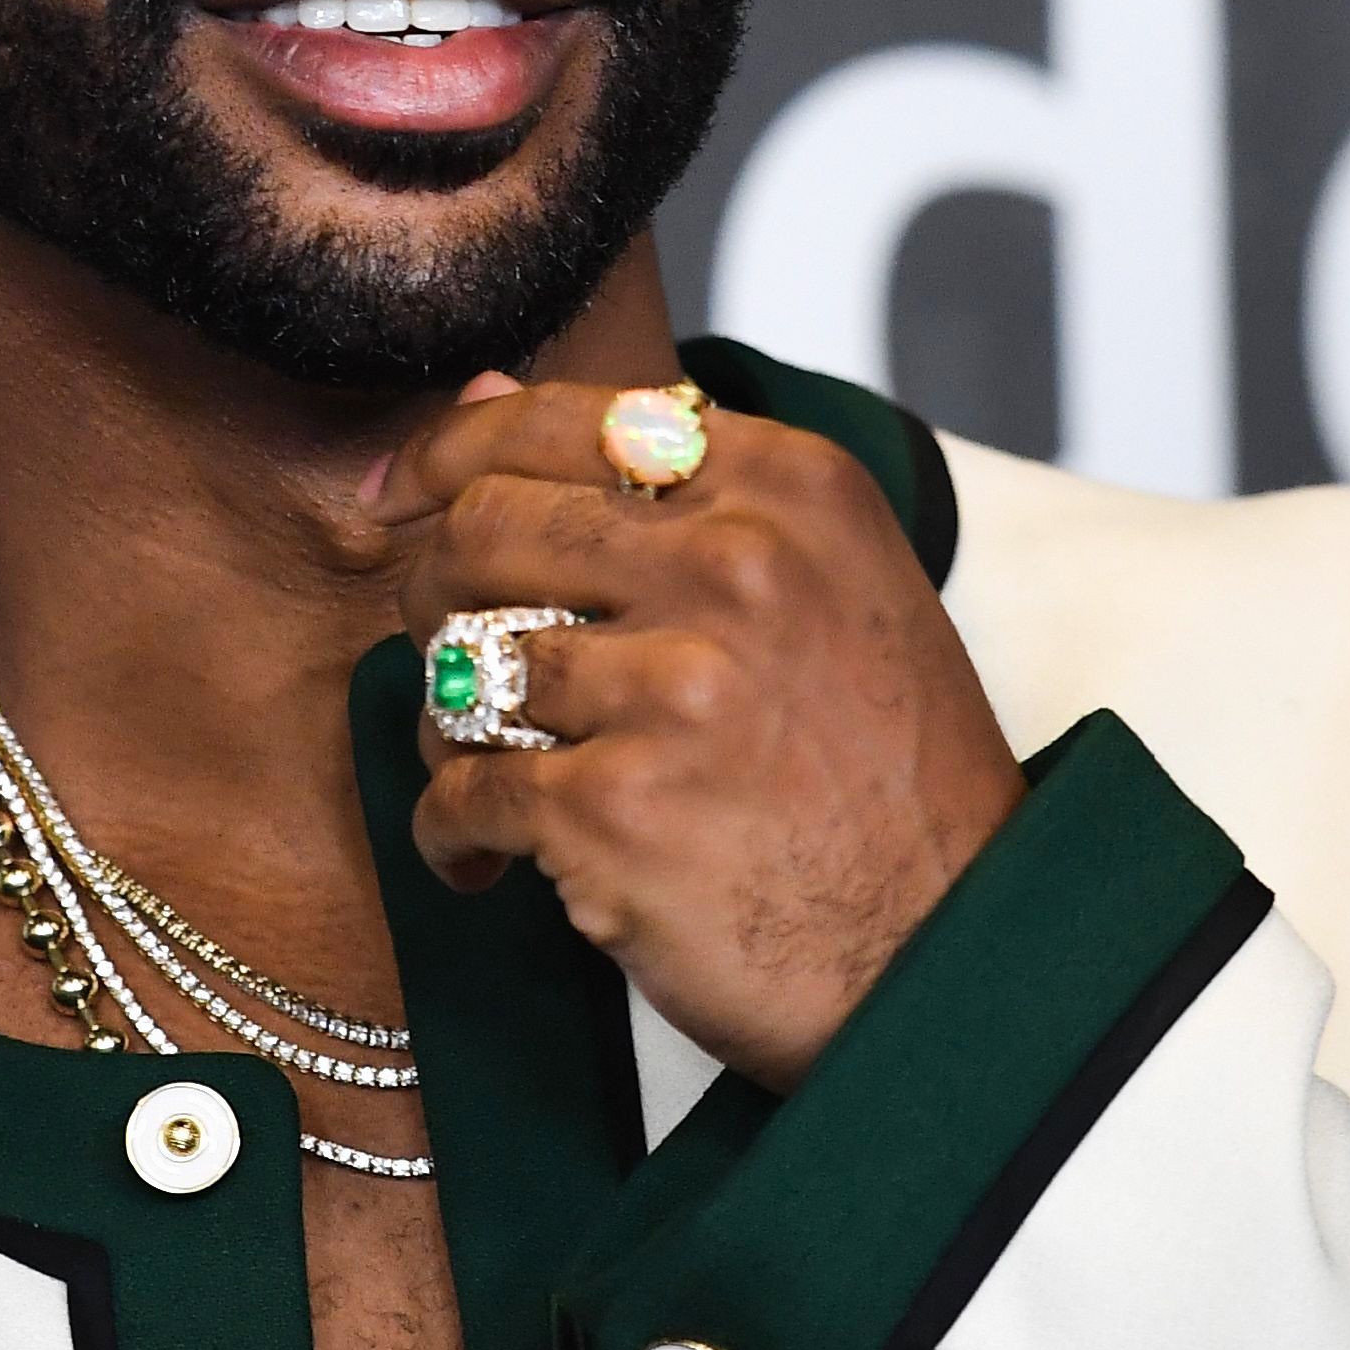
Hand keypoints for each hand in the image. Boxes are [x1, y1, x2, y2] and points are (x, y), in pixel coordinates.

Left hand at [375, 374, 1026, 1089]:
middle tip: (444, 655)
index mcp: (788, 488)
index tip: (397, 494)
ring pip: (458, 661)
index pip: (563, 420)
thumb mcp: (825, 582)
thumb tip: (484, 395)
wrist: (952, 954)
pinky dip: (451, 833)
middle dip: (430, 589)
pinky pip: (461, 791)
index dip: (452, 452)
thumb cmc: (886, 774)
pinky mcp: (615, 808)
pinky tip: (488, 860)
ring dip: (444, 726)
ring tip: (487, 771)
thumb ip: (665, 484)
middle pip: (485, 528)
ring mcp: (674, 686)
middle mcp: (735, 565)